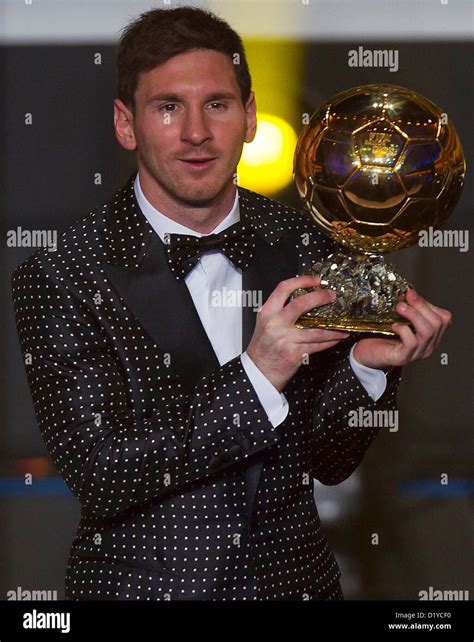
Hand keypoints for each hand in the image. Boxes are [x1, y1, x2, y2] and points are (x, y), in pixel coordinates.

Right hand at [246, 275, 349, 390]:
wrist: (258, 372)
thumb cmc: (263, 348)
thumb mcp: (265, 324)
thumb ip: (280, 311)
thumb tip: (305, 300)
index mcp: (267, 312)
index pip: (284, 288)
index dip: (302, 281)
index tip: (316, 280)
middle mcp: (275, 323)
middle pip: (302, 304)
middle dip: (321, 297)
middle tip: (332, 296)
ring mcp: (285, 338)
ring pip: (316, 329)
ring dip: (333, 327)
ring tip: (343, 324)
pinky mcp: (294, 353)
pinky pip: (318, 345)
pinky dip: (330, 341)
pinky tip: (337, 338)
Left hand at [352, 289, 451, 369]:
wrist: (368, 354)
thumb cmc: (383, 337)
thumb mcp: (401, 320)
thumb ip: (409, 309)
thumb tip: (411, 293)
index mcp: (431, 335)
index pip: (443, 318)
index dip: (428, 304)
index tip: (412, 295)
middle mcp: (428, 345)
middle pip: (438, 323)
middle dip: (421, 306)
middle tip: (406, 299)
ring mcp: (417, 352)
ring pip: (428, 332)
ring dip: (414, 315)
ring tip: (400, 308)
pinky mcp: (404, 357)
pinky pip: (412, 342)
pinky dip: (404, 330)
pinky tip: (394, 326)